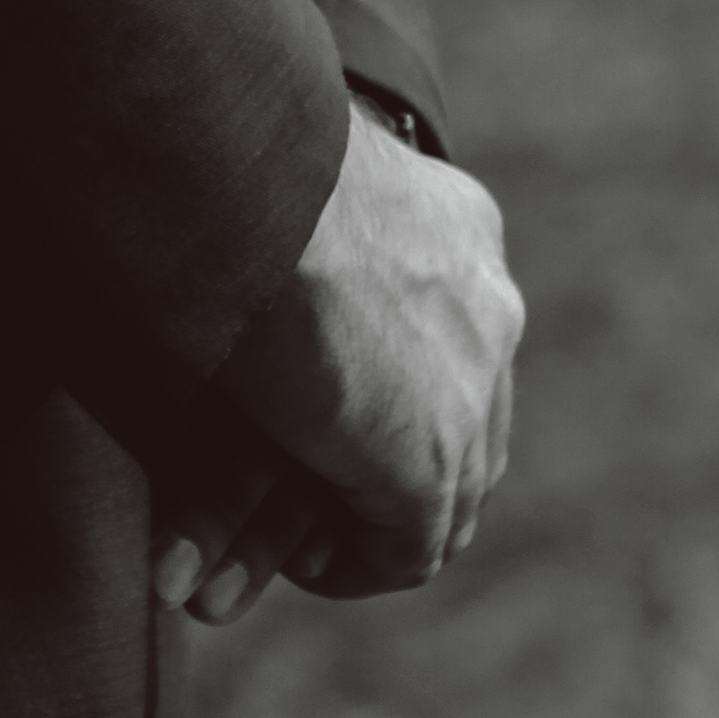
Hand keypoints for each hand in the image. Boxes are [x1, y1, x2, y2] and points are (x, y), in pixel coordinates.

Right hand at [175, 115, 521, 609]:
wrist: (247, 176)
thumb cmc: (232, 154)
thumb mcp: (296, 192)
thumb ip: (314, 235)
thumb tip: (276, 245)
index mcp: (458, 225)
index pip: (452, 333)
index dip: (398, 386)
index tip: (333, 414)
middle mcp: (486, 303)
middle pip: (465, 416)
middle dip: (399, 465)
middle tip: (331, 497)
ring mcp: (470, 388)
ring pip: (445, 489)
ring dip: (378, 522)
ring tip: (311, 542)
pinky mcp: (426, 462)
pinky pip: (408, 548)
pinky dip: (356, 563)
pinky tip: (299, 558)